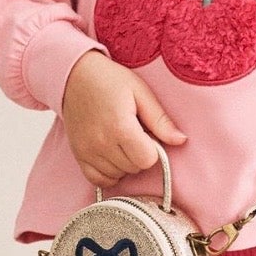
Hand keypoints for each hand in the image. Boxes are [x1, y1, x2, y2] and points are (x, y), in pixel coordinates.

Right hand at [60, 49, 187, 188]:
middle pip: (134, 168)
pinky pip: (97, 179)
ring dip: (125, 163)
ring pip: (118, 175)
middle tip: (133, 134)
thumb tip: (181, 140)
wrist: (74, 76)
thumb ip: (160, 120)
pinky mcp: (78, 155)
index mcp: (121, 127)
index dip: (153, 149)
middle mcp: (102, 143)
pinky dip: (109, 173)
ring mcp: (88, 151)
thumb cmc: (109, 80)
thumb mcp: (140, 92)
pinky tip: (112, 157)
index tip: (147, 134)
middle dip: (139, 154)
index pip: (148, 159)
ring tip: (121, 141)